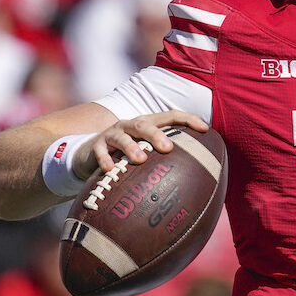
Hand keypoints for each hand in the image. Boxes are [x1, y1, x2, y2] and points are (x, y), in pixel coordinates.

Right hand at [74, 110, 209, 178]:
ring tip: (140, 160)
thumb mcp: (147, 152)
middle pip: (145, 124)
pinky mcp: (96, 146)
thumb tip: (199, 179)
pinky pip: (100, 151)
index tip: (205, 129)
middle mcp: (131, 126)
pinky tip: (110, 169)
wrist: (90, 154)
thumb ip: (167, 159)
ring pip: (123, 136)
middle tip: (168, 148)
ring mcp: (113, 134)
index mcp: (148, 124)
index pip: (170, 116)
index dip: (188, 119)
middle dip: (157, 134)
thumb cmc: (128, 156)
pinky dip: (105, 159)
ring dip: (131, 147)